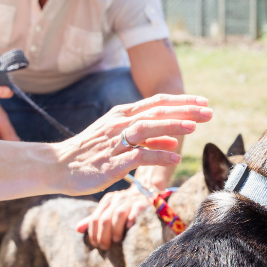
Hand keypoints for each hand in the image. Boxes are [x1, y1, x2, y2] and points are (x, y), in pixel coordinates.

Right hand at [52, 93, 210, 197]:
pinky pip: (139, 155)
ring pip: (148, 128)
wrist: (57, 166)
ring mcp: (115, 141)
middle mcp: (120, 123)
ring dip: (172, 126)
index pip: (156, 102)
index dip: (181, 101)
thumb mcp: (118, 138)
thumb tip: (173, 138)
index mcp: (122, 114)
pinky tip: (175, 157)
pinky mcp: (113, 162)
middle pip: (156, 111)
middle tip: (209, 111)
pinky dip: (158, 154)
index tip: (203, 102)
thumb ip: (147, 138)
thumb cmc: (89, 153)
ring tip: (194, 126)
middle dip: (184, 110)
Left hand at [76, 188, 149, 249]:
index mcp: (107, 201)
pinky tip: (129, 227)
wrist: (145, 194)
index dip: (94, 233)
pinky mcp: (142, 203)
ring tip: (116, 240)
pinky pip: (135, 210)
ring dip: (115, 229)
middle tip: (105, 247)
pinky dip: (131, 219)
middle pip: (105, 218)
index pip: (95, 218)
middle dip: (103, 235)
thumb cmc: (124, 206)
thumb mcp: (108, 211)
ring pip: (118, 214)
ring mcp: (130, 200)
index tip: (96, 245)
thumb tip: (77, 229)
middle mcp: (117, 198)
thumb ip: (94, 220)